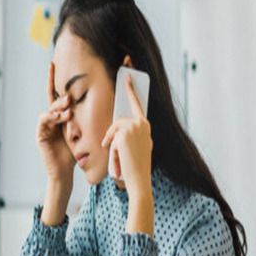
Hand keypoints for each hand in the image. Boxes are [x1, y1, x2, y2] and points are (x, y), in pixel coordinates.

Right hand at [36, 61, 75, 185]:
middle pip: (52, 98)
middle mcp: (50, 117)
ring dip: (59, 107)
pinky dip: (53, 117)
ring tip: (69, 109)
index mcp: (60, 115)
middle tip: (70, 95)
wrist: (65, 172)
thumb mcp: (83, 132)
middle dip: (60, 95)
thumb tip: (106, 102)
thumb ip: (87, 118)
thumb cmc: (75, 153)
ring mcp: (44, 125)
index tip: (53, 61)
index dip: (53, 78)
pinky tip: (62, 118)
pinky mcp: (40, 134)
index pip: (57, 93)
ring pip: (50, 109)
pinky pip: (45, 120)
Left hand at [101, 72, 152, 198]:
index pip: (136, 104)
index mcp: (145, 125)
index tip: (127, 76)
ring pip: (113, 131)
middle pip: (117, 122)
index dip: (131, 90)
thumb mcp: (135, 147)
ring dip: (111, 146)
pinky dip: (111, 152)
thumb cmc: (136, 166)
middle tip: (110, 151)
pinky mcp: (124, 133)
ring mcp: (134, 127)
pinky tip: (118, 162)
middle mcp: (142, 124)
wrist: (139, 180)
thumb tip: (116, 131)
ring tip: (118, 161)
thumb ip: (128, 134)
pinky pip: (110, 139)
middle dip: (111, 138)